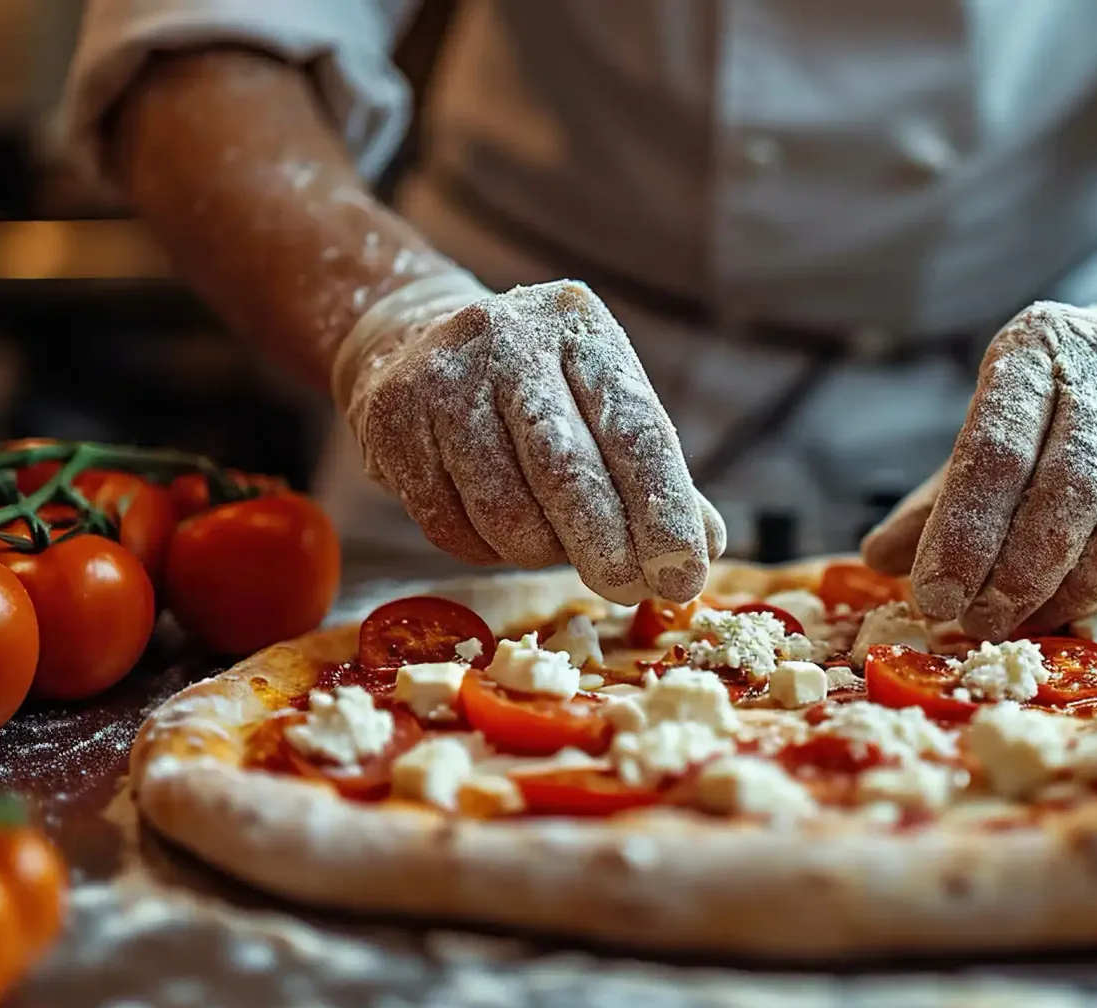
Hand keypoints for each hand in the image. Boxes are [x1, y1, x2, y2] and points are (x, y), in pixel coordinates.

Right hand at [335, 274, 724, 603]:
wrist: (414, 342)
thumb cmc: (538, 391)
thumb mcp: (603, 407)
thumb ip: (656, 475)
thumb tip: (705, 548)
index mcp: (580, 328)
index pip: (634, 432)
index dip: (663, 512)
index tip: (685, 575)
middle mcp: (508, 338)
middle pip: (566, 472)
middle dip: (605, 547)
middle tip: (630, 590)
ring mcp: (441, 377)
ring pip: (505, 509)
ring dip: (542, 550)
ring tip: (557, 543)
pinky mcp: (391, 419)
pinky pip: (449, 525)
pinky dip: (487, 549)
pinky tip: (499, 530)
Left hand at [861, 300, 1096, 638]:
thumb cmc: (1064, 404)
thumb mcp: (993, 426)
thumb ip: (939, 498)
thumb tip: (878, 561)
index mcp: (1037, 347)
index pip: (997, 446)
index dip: (964, 530)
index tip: (934, 594)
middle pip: (1069, 483)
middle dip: (1019, 569)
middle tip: (978, 622)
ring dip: (1077, 582)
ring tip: (1028, 620)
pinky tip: (1084, 599)